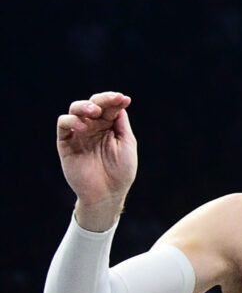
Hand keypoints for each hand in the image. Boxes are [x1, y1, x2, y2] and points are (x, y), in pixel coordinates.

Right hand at [56, 92, 136, 228]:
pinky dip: (71, 121)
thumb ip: (121, 124)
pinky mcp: (66, 143)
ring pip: (75, 110)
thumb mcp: (127, 144)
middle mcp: (93, 127)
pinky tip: (83, 127)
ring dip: (84, 106)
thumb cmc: (121, 171)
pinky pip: (63, 125)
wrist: (107, 193)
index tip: (124, 99)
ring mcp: (79, 134)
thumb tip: (120, 103)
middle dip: (102, 99)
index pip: (109, 107)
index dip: (115, 100)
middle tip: (113, 100)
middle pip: (93, 104)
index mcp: (109, 126)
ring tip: (94, 111)